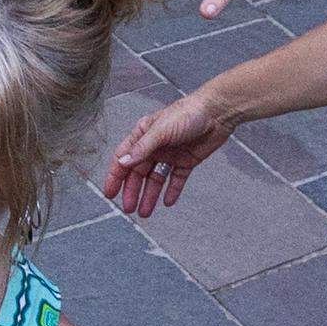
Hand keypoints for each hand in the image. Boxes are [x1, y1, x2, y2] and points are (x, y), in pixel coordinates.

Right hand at [100, 92, 235, 218]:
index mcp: (143, 134)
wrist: (217, 113)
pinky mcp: (186, 161)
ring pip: (156, 179)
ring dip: (150, 195)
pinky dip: (172, 190)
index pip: (124, 158)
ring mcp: (170, 154)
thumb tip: (122, 163)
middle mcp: (154, 146)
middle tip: (128, 208)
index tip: (109, 193)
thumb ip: (142, 149)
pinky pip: (176, 179)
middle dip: (132, 191)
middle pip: (139, 172)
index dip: (115, 176)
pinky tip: (167, 202)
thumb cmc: (187, 113)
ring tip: (145, 212)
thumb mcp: (160, 131)